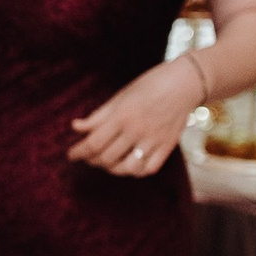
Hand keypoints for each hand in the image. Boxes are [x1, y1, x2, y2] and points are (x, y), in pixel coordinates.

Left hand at [69, 58, 197, 176]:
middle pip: (107, 158)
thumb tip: (75, 127)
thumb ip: (98, 116)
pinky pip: (148, 169)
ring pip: (126, 168)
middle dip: (92, 160)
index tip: (71, 155)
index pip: (94, 143)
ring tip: (106, 162)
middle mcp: (137, 131)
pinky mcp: (167, 147)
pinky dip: (135, 171)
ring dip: (112, 169)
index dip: (78, 152)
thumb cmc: (149, 86)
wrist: (185, 84)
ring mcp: (153, 141)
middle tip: (87, 157)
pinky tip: (128, 165)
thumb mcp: (120, 97)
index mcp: (122, 116)